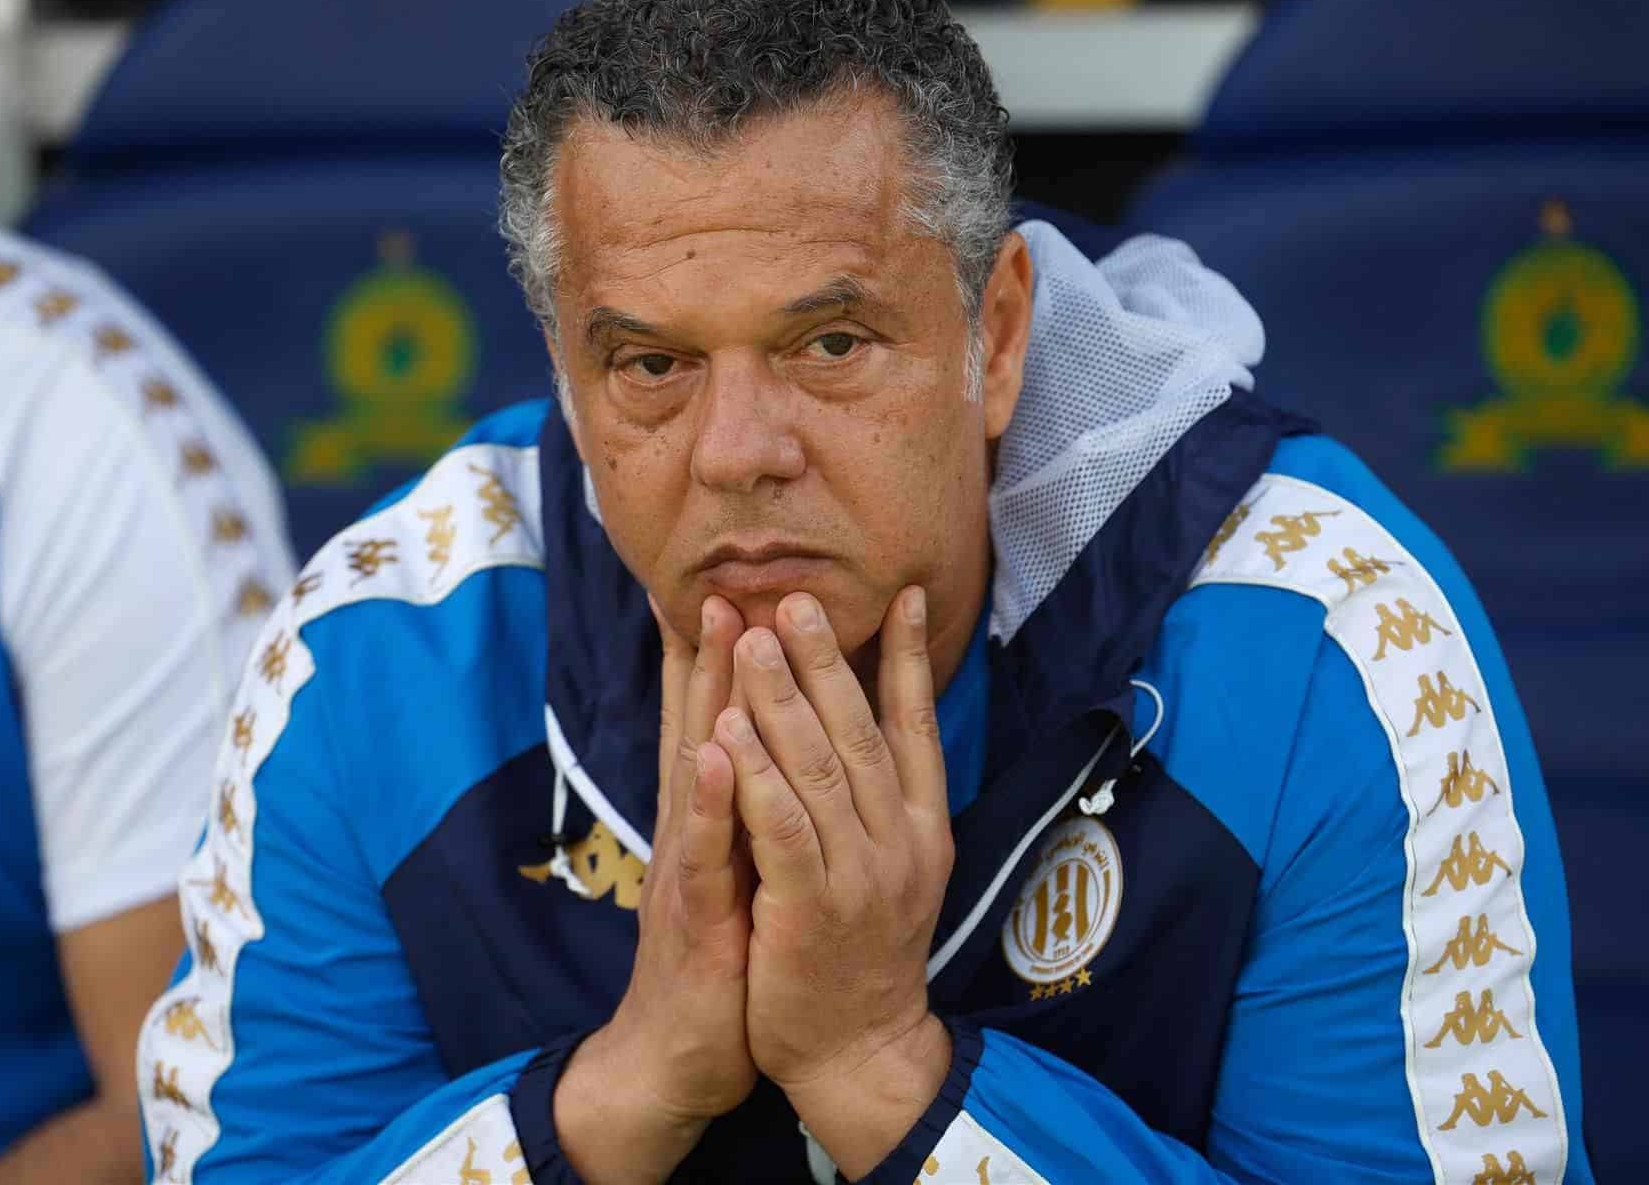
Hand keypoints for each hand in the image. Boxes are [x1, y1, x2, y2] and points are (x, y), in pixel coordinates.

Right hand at [554, 595, 756, 1183]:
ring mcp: (690, 865)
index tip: (740, 580)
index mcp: (716, 816)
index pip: (721, 718)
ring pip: (698, 764)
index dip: (726, 654)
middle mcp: (697, 827)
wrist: (678, 1057)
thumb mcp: (740, 873)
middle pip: (705, 718)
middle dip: (715, 644)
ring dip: (706, 691)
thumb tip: (771, 750)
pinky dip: (709, 801)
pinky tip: (715, 753)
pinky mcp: (694, 915)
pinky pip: (704, 851)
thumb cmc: (720, 961)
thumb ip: (748, 809)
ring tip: (717, 621)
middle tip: (725, 563)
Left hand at [713, 587, 955, 1176]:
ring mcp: (859, 877)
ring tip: (751, 638)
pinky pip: (783, 830)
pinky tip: (727, 733)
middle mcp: (900, 843)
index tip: (903, 594)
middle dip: (827, 659)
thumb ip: (880, 796)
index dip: (910, 658)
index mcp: (922, 827)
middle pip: (862, 731)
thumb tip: (869, 717)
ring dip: (782, 699)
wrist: (856, 1053)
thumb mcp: (892, 866)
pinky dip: (755, 779)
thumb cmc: (859, 950)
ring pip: (820, 769)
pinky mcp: (810, 910)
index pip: (918, 726)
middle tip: (795, 597)